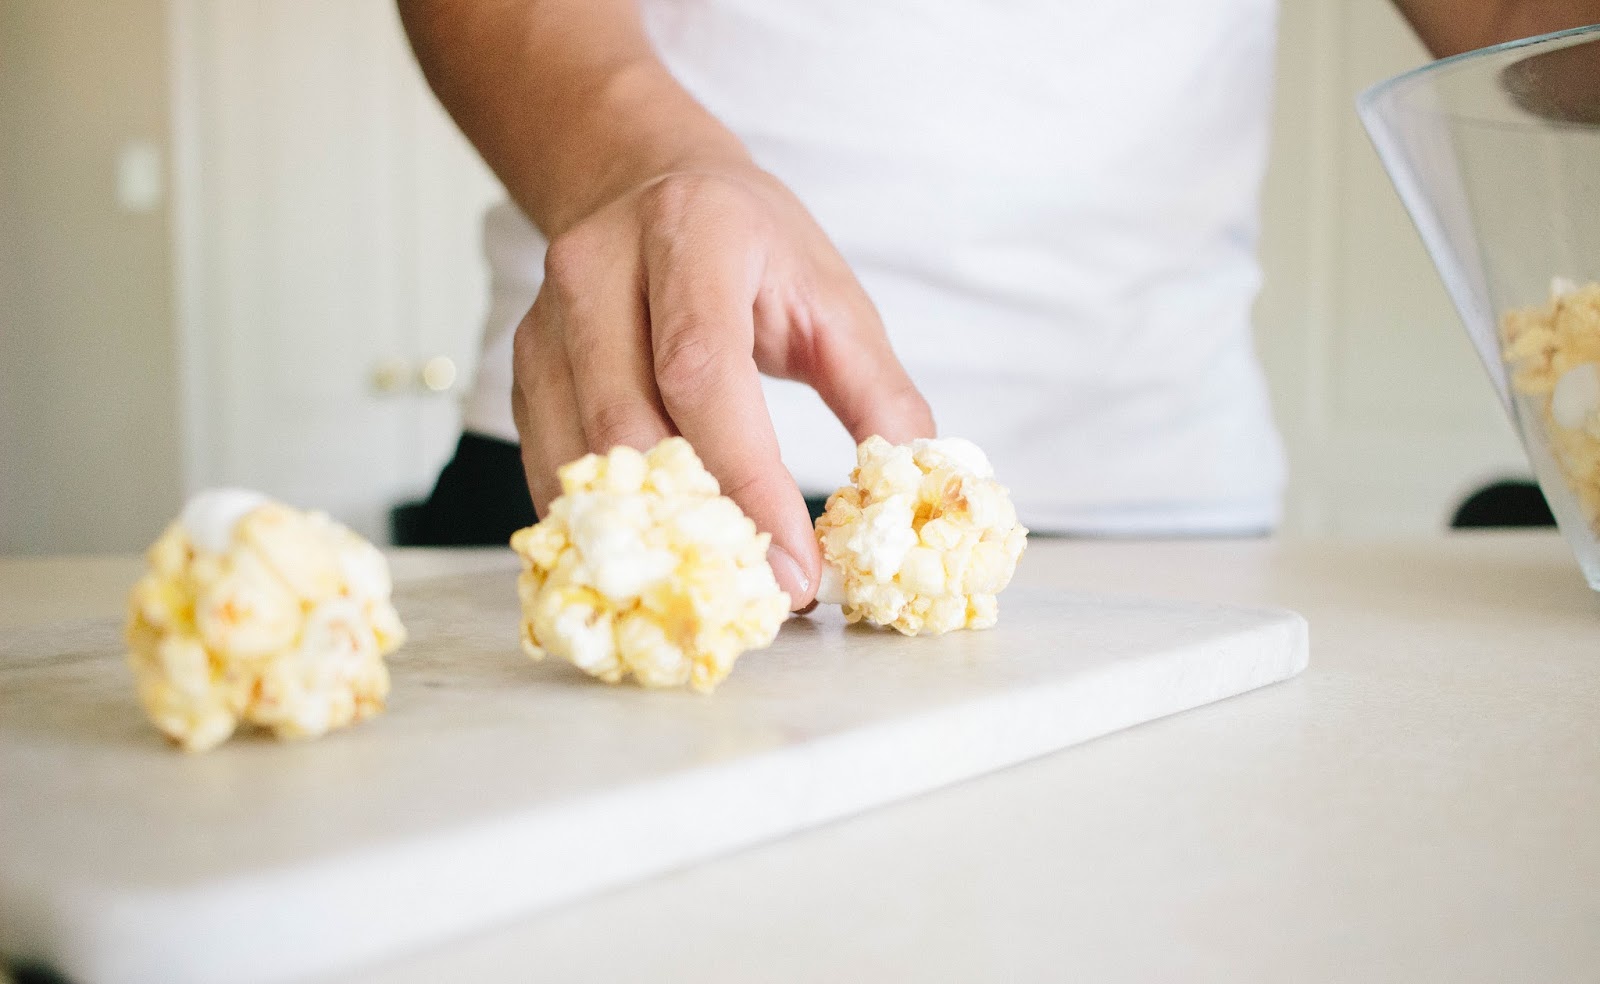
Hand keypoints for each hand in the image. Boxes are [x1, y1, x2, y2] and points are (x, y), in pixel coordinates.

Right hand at [511, 165, 934, 608]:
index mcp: (691, 233)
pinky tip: (656, 562)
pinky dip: (604, 527)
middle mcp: (597, 270)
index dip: (747, 481)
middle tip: (763, 597)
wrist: (646, 182)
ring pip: (577, 457)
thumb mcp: (832, 295)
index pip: (703, 371)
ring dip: (643, 538)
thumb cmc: (752, 246)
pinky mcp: (524, 371)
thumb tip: (911, 489)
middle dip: (697, 525)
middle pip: (626, 423)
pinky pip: (552, 468)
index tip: (796, 568)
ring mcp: (545, 322)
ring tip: (714, 591)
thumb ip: (878, 389)